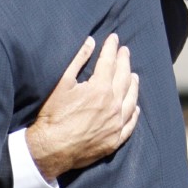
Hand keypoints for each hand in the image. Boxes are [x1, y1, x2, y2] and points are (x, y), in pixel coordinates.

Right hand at [26, 33, 139, 180]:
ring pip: (131, 100)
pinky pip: (130, 123)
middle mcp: (113, 105)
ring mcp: (116, 124)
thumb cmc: (53, 115)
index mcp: (99, 89)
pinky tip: (136, 107)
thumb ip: (78, 61)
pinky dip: (135, 112)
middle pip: (123, 78)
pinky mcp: (115, 140)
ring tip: (134, 75)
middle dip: (124, 61)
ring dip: (133, 85)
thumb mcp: (62, 83)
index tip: (114, 38)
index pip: (109, 62)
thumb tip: (90, 42)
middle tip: (125, 51)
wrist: (51, 148)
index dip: (111, 48)